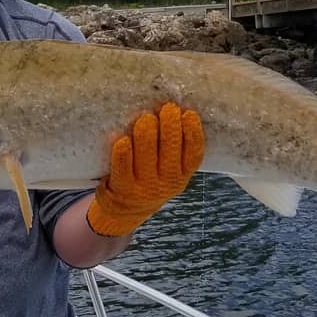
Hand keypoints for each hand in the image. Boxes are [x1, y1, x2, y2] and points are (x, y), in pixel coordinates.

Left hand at [86, 102, 204, 237]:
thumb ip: (174, 146)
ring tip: (146, 118)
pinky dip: (123, 152)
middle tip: (167, 108)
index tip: (189, 113)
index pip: (194, 153)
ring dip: (147, 133)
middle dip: (169, 125)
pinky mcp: (123, 187)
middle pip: (170, 149)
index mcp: (182, 174)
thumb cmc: (151, 177)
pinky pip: (123, 166)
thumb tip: (174, 107)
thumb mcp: (170, 169)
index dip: (193, 132)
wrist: (126, 209)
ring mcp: (144, 186)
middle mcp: (167, 182)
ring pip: (147, 154)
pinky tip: (122, 139)